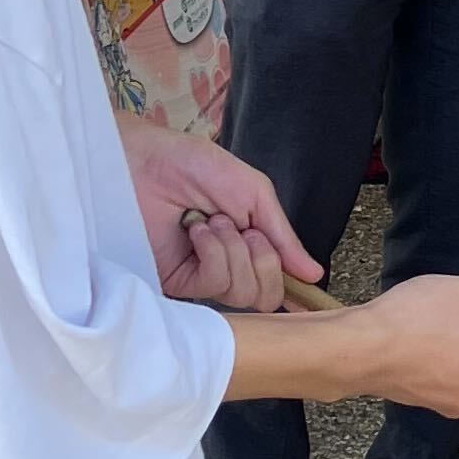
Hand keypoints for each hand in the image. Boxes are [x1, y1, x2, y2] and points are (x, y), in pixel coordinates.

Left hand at [121, 122, 318, 309]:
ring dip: (236, 252)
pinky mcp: (176, 282)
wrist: (145, 162)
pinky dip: (214, 254)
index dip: (293, 286)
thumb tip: (313, 274)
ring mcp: (200, 276)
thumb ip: (283, 235)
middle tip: (248, 232)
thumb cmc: (194, 167)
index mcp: (247, 244)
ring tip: (214, 223)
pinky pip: (214, 284)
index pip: (276, 281)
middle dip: (266, 261)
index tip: (308, 288)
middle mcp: (226, 265)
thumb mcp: (253, 193)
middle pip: (266, 296)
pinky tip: (198, 232)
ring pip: (243, 293)